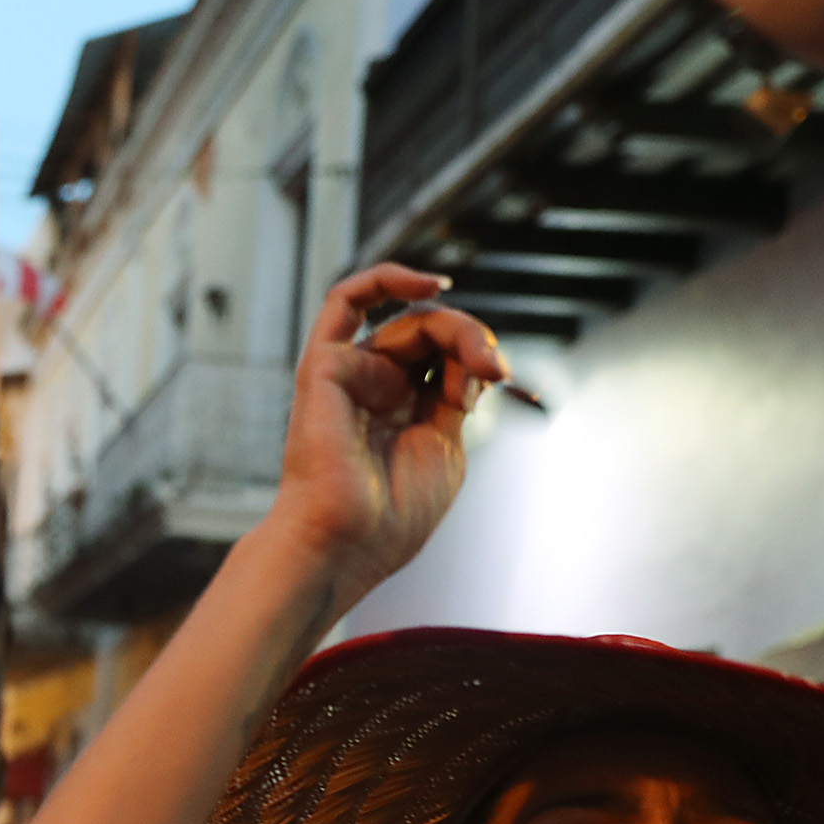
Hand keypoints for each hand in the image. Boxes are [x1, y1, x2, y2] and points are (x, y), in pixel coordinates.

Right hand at [263, 264, 501, 603]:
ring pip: (408, 317)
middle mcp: (373, 386)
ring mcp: (350, 373)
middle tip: (494, 368)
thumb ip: (455, 396)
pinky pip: (347, 299)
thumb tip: (469, 359)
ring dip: (456, 326)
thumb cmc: (389, 518)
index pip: (444, 355)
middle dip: (473, 339)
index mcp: (401, 409)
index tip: (498, 379)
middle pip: (431, 331)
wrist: (347, 545)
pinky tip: (428, 283)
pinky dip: (387, 278)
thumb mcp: (445, 448)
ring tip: (479, 359)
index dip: (477, 354)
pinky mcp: (324, 365)